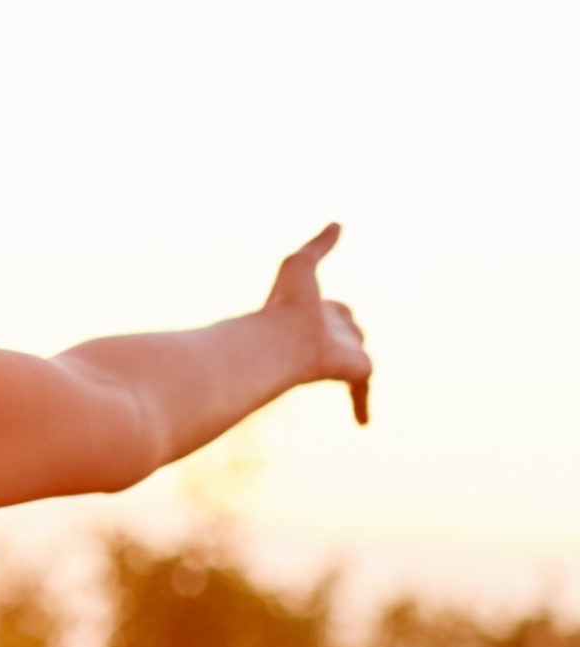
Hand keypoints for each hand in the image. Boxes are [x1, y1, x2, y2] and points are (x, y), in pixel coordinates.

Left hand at [263, 221, 371, 424]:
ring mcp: (344, 354)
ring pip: (360, 355)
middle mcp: (332, 333)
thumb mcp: (299, 264)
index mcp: (318, 311)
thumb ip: (318, 244)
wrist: (283, 341)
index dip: (335, 311)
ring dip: (352, 369)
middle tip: (341, 341)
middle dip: (348, 333)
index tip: (331, 312)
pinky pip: (362, 391)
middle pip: (352, 331)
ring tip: (343, 378)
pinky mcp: (356, 372)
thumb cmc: (285, 304)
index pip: (336, 310)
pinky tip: (362, 424)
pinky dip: (360, 405)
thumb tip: (338, 222)